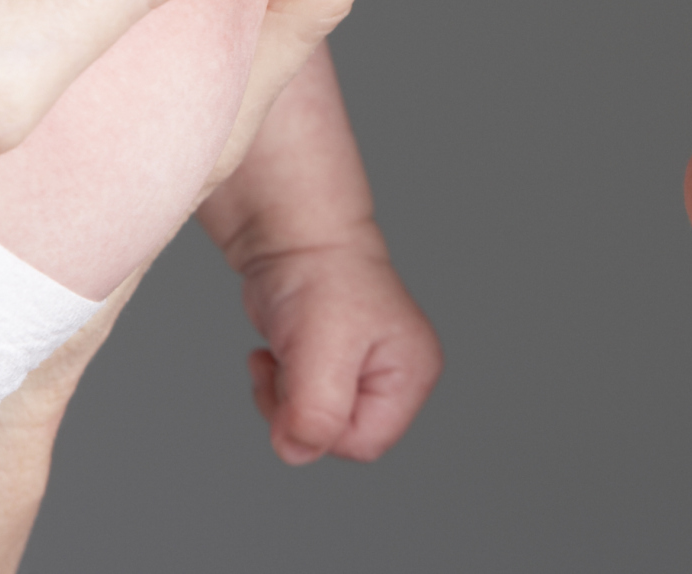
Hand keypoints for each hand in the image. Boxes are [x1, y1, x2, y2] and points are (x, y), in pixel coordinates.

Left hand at [239, 227, 441, 463]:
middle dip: (299, 412)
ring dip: (284, 400)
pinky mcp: (333, 368)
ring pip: (316, 425)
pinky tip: (278, 355)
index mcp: (413, 374)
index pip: (366, 442)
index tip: (298, 386)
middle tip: (286, 368)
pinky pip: (302, 407)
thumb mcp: (322, 351)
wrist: (293, 240)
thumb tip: (297, 451)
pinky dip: (279, 388)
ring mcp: (365, 373)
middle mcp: (396, 377)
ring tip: (282, 356)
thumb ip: (317, 412)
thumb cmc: (321, 279)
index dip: (322, 429)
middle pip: (340, 437)